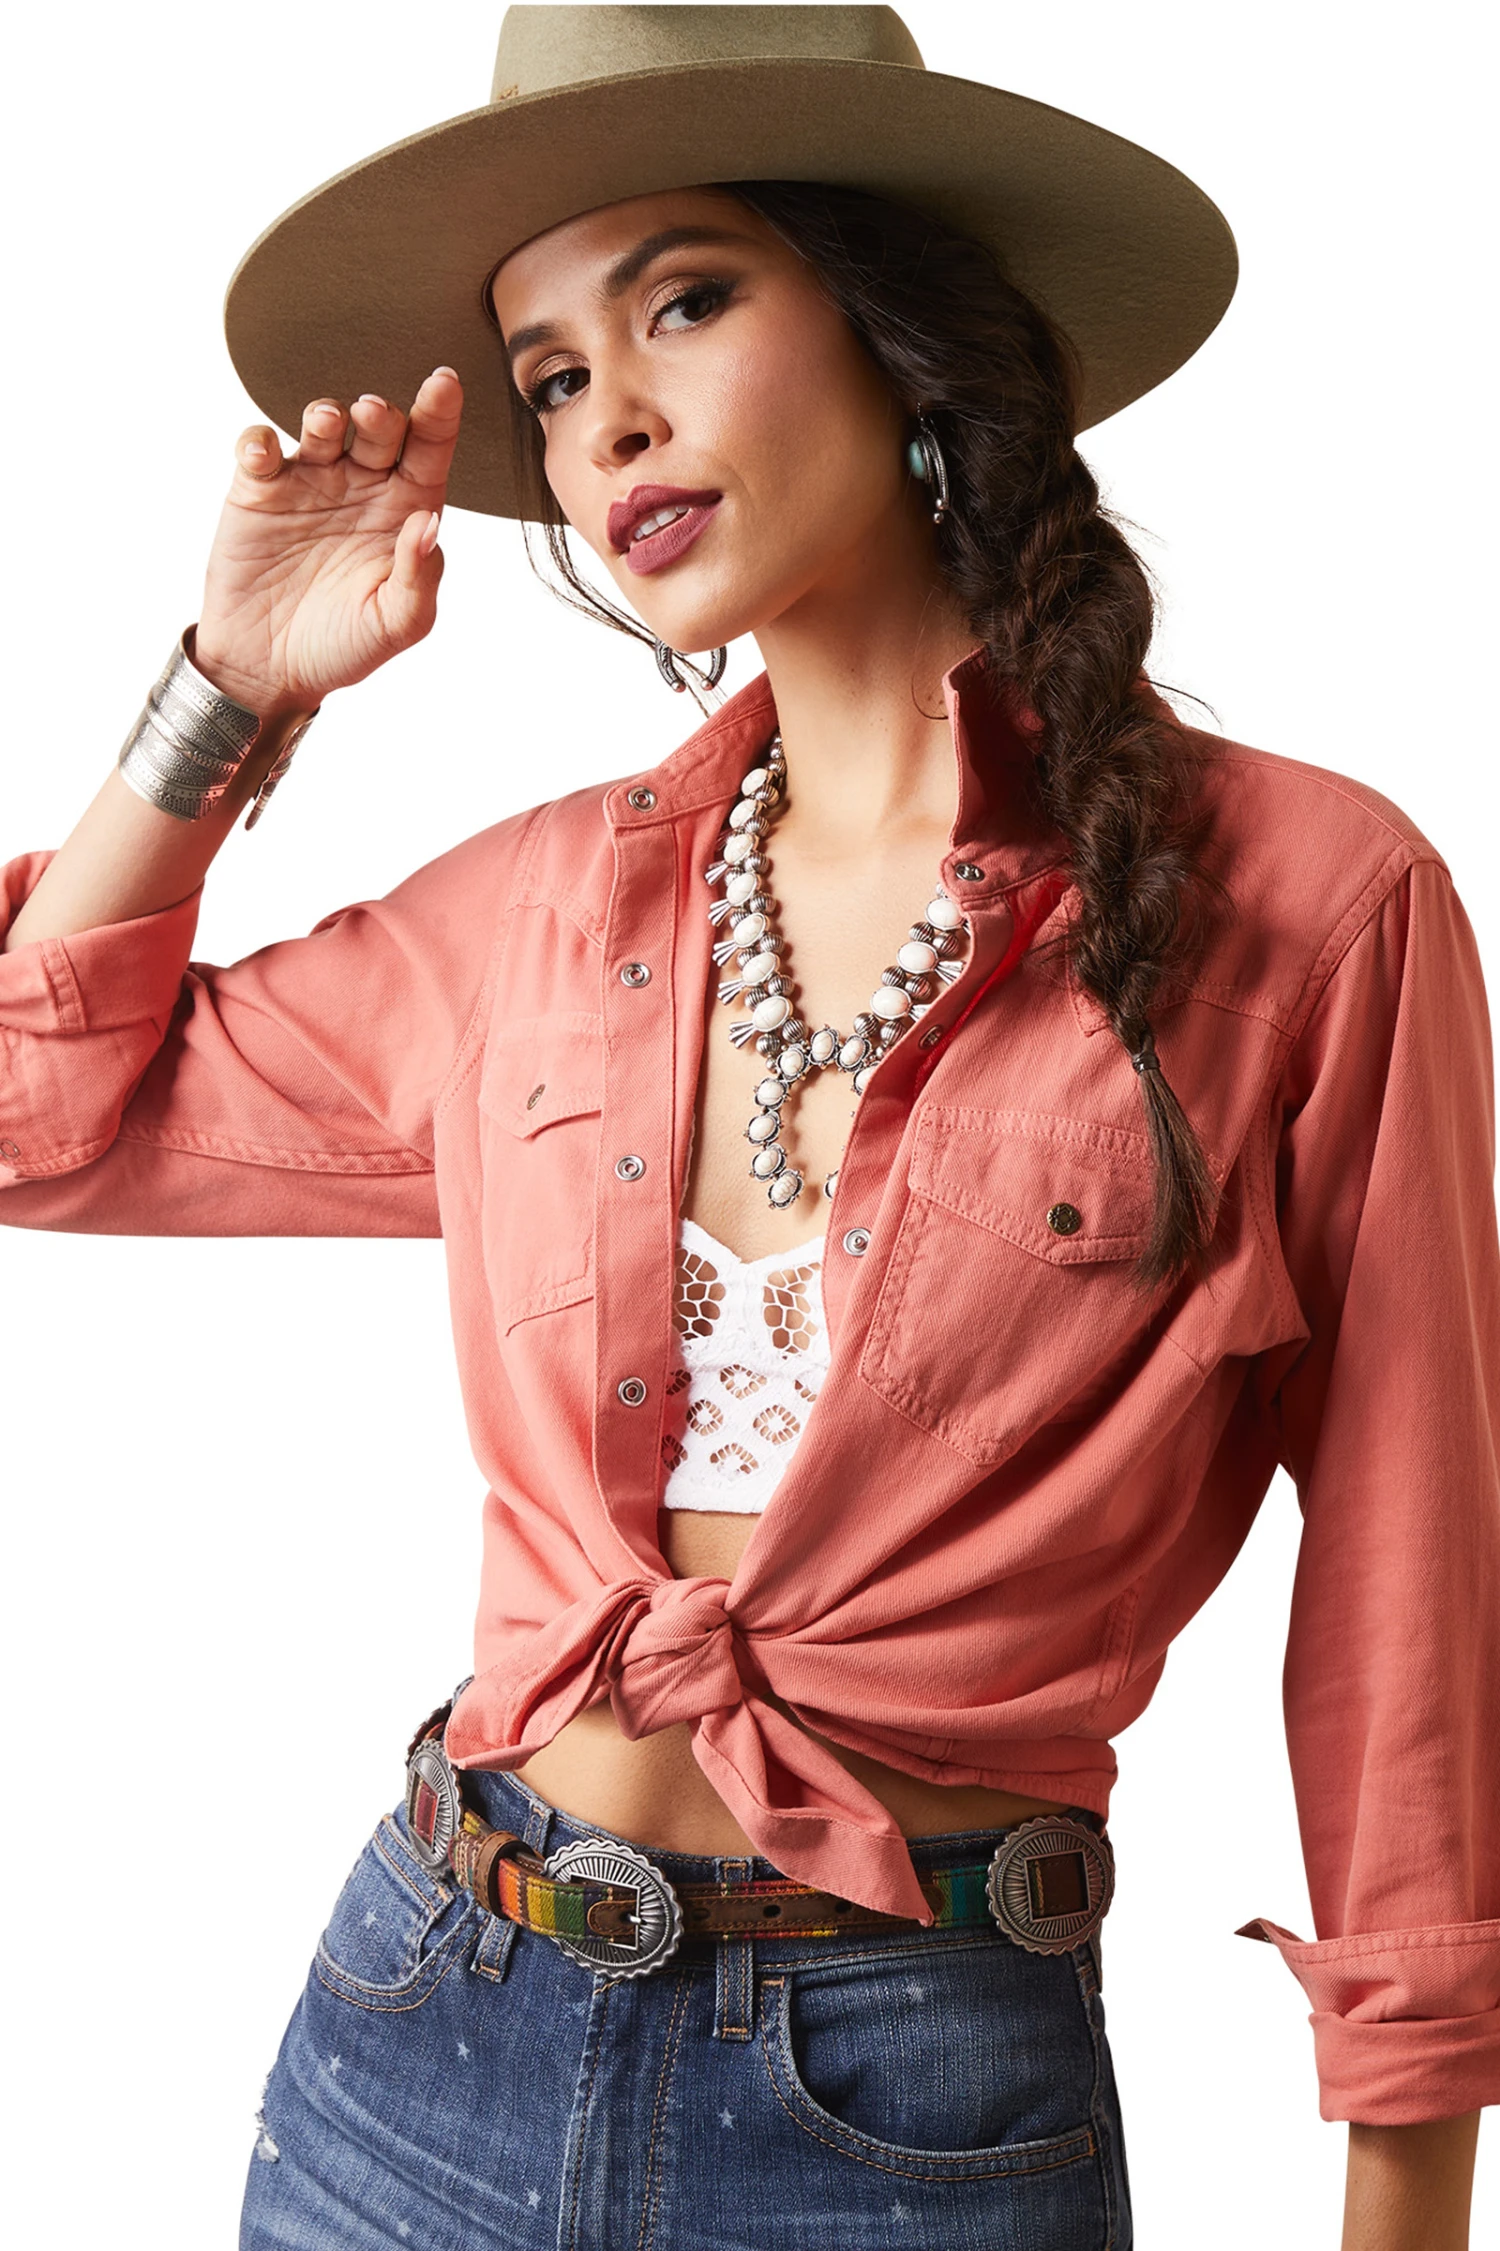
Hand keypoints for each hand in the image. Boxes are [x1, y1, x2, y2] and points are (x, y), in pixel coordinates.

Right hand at [192, 368, 463, 719]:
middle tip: (374, 414)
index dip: (440, 414)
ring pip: (321, 426)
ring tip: (327, 424)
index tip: (444, 382)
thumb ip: (419, 579)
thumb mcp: (395, 626)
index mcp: (404, 510)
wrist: (269, 670)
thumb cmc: (344, 648)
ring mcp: (309, 483)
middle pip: (378, 429)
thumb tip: (431, 523)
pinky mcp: (257, 491)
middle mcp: (361, 486)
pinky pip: (257, 449)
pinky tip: (263, 456)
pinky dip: (257, 443)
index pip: (430, 451)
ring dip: (324, 416)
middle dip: (380, 414)